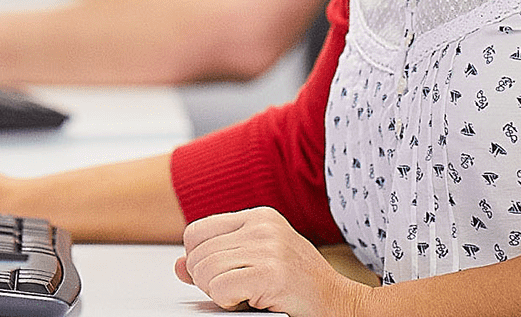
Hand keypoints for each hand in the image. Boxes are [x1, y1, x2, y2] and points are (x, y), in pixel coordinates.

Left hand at [175, 208, 367, 316]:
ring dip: (218, 293)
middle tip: (236, 292)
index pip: (196, 232)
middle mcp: (262, 227)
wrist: (341, 305)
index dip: (197, 260)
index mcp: (259, 217)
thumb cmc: (300, 286)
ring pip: (204, 271)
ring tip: (246, 295)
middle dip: (207, 281)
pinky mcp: (271, 273)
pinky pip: (219, 289)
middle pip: (196, 254)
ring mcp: (268, 248)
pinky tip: (252, 301)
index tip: (217, 275)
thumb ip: (217, 259)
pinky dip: (228, 302)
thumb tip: (179, 266)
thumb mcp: (256, 262)